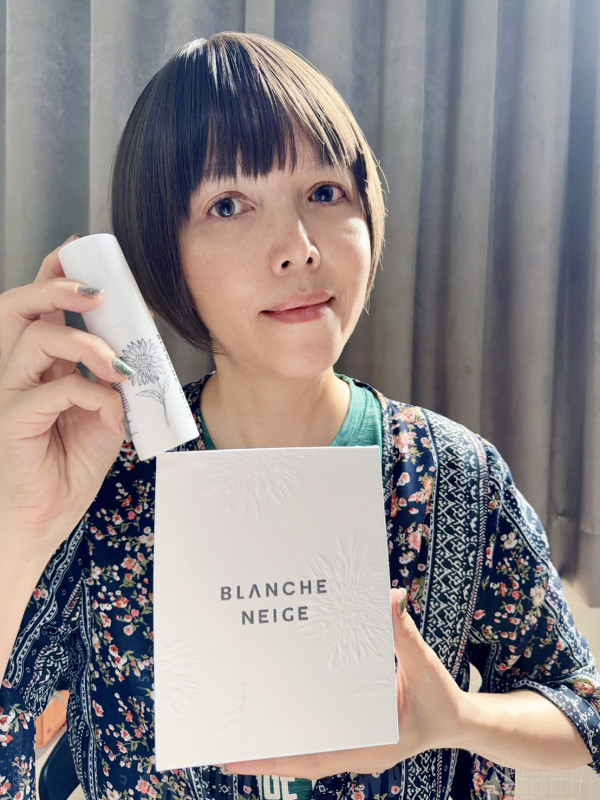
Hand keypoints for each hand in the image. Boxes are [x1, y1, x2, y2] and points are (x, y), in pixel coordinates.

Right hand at [0, 238, 131, 565]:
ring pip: (36, 341)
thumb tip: (133, 367)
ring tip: (118, 367)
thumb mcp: (101, 423)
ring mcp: (9, 396)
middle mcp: (16, 375)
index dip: (55, 277)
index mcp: (37, 369)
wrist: (39, 521)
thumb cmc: (63, 472)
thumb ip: (112, 391)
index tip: (85, 255)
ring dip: (86, 344)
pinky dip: (92, 395)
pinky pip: (54, 391)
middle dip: (55, 287)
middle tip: (95, 292)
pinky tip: (110, 413)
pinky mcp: (12, 422)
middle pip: (17, 309)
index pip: (39, 312)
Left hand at [221, 588, 465, 778]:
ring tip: (238, 734)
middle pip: (304, 760)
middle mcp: (359, 752)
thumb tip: (391, 598)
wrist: (459, 722)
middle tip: (224, 744)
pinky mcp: (356, 737)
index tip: (242, 756)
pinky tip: (276, 718)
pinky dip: (296, 734)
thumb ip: (403, 635)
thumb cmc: (442, 699)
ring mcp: (356, 748)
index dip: (279, 759)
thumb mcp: (423, 666)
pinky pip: (320, 738)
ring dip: (277, 746)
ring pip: (308, 753)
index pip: (318, 758)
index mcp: (374, 746)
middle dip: (265, 756)